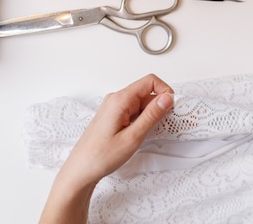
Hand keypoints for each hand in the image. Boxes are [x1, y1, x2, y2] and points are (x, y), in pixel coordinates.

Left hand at [40, 74, 173, 223]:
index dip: (165, 91)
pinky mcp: (113, 115)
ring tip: (147, 134)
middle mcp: (116, 99)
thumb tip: (167, 98)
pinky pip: (133, 110)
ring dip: (150, 114)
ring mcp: (113, 107)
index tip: (171, 107)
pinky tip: (139, 134)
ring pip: (141, 102)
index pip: (150, 81)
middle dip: (158, 106)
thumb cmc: (101, 156)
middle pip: (146, 92)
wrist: (81, 170)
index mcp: (120, 100)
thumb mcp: (133, 137)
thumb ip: (151, 115)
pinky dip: (141, 119)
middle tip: (162, 125)